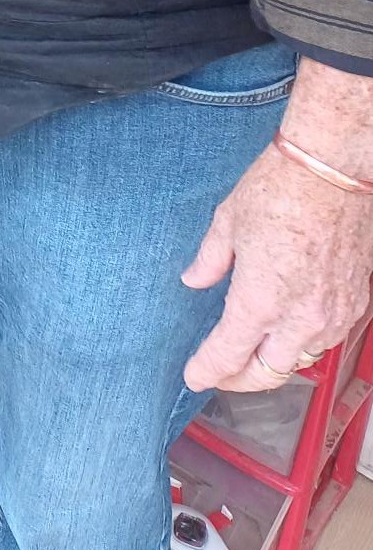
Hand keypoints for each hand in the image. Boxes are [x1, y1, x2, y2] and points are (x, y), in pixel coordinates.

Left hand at [182, 146, 372, 391]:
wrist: (333, 170)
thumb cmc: (281, 188)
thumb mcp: (228, 221)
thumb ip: (210, 260)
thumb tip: (194, 279)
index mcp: (260, 300)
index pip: (229, 354)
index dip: (207, 370)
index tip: (194, 375)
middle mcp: (299, 317)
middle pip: (268, 372)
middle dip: (241, 379)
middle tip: (221, 372)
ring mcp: (333, 314)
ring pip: (301, 359)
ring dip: (275, 361)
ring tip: (254, 351)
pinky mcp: (355, 303)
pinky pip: (327, 339)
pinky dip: (304, 342)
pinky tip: (290, 328)